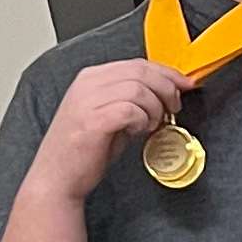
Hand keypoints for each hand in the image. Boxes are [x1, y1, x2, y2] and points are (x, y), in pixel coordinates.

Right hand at [37, 56, 189, 196]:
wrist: (57, 178)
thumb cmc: (84, 151)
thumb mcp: (109, 115)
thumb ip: (131, 100)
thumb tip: (165, 93)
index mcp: (91, 78)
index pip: (137, 63)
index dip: (167, 73)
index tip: (184, 84)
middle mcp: (87, 84)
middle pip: (141, 71)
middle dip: (167, 89)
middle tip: (173, 109)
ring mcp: (87, 101)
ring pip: (139, 89)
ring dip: (154, 108)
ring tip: (149, 125)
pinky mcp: (92, 121)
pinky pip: (129, 109)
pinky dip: (141, 120)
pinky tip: (137, 131)